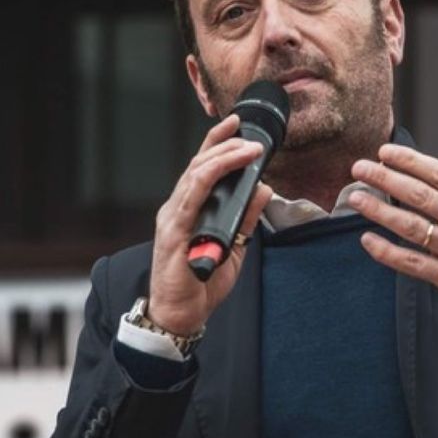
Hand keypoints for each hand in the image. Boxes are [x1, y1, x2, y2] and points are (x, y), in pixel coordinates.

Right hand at [148, 114, 272, 334]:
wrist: (181, 314)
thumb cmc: (202, 281)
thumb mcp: (235, 245)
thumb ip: (247, 217)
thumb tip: (264, 188)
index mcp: (191, 208)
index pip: (202, 166)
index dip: (218, 142)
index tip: (237, 123)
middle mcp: (178, 208)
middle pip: (198, 164)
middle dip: (224, 144)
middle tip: (250, 135)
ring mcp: (173, 218)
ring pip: (195, 175)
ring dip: (222, 158)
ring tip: (246, 148)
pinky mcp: (173, 233)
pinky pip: (190, 199)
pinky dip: (208, 180)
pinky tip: (224, 170)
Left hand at [348, 139, 437, 328]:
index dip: (411, 161)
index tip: (386, 152)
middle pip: (421, 196)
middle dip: (386, 179)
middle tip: (360, 168)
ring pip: (413, 227)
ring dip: (381, 211)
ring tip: (356, 198)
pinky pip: (414, 263)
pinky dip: (389, 253)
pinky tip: (368, 241)